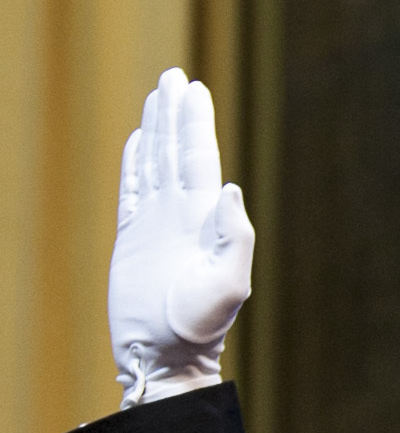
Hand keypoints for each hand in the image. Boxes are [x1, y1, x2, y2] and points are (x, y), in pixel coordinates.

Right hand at [109, 67, 253, 405]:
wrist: (167, 356)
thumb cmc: (200, 328)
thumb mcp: (228, 286)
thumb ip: (235, 238)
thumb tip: (230, 188)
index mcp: (205, 220)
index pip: (200, 158)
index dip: (195, 122)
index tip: (192, 87)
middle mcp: (182, 216)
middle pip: (177, 152)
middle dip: (175, 114)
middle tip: (172, 76)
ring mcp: (157, 225)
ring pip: (154, 164)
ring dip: (156, 131)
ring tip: (155, 98)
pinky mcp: (133, 240)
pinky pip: (131, 191)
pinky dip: (134, 164)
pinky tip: (136, 143)